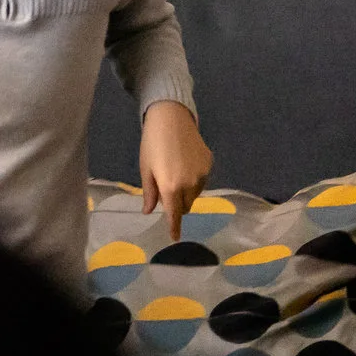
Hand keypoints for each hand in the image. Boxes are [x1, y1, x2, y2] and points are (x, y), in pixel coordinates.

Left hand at [138, 101, 211, 242]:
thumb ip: (149, 193)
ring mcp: (202, 175)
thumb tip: (148, 211)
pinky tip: (185, 164)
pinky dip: (194, 180)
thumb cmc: (152, 144)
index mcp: (171, 187)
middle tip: (165, 190)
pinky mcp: (209, 164)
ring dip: (186, 193)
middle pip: (185, 206)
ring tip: (175, 173)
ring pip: (194, 194)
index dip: (174, 228)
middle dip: (176, 205)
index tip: (174, 237)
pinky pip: (202, 181)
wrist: (171, 117)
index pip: (174, 215)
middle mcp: (189, 185)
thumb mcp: (146, 169)